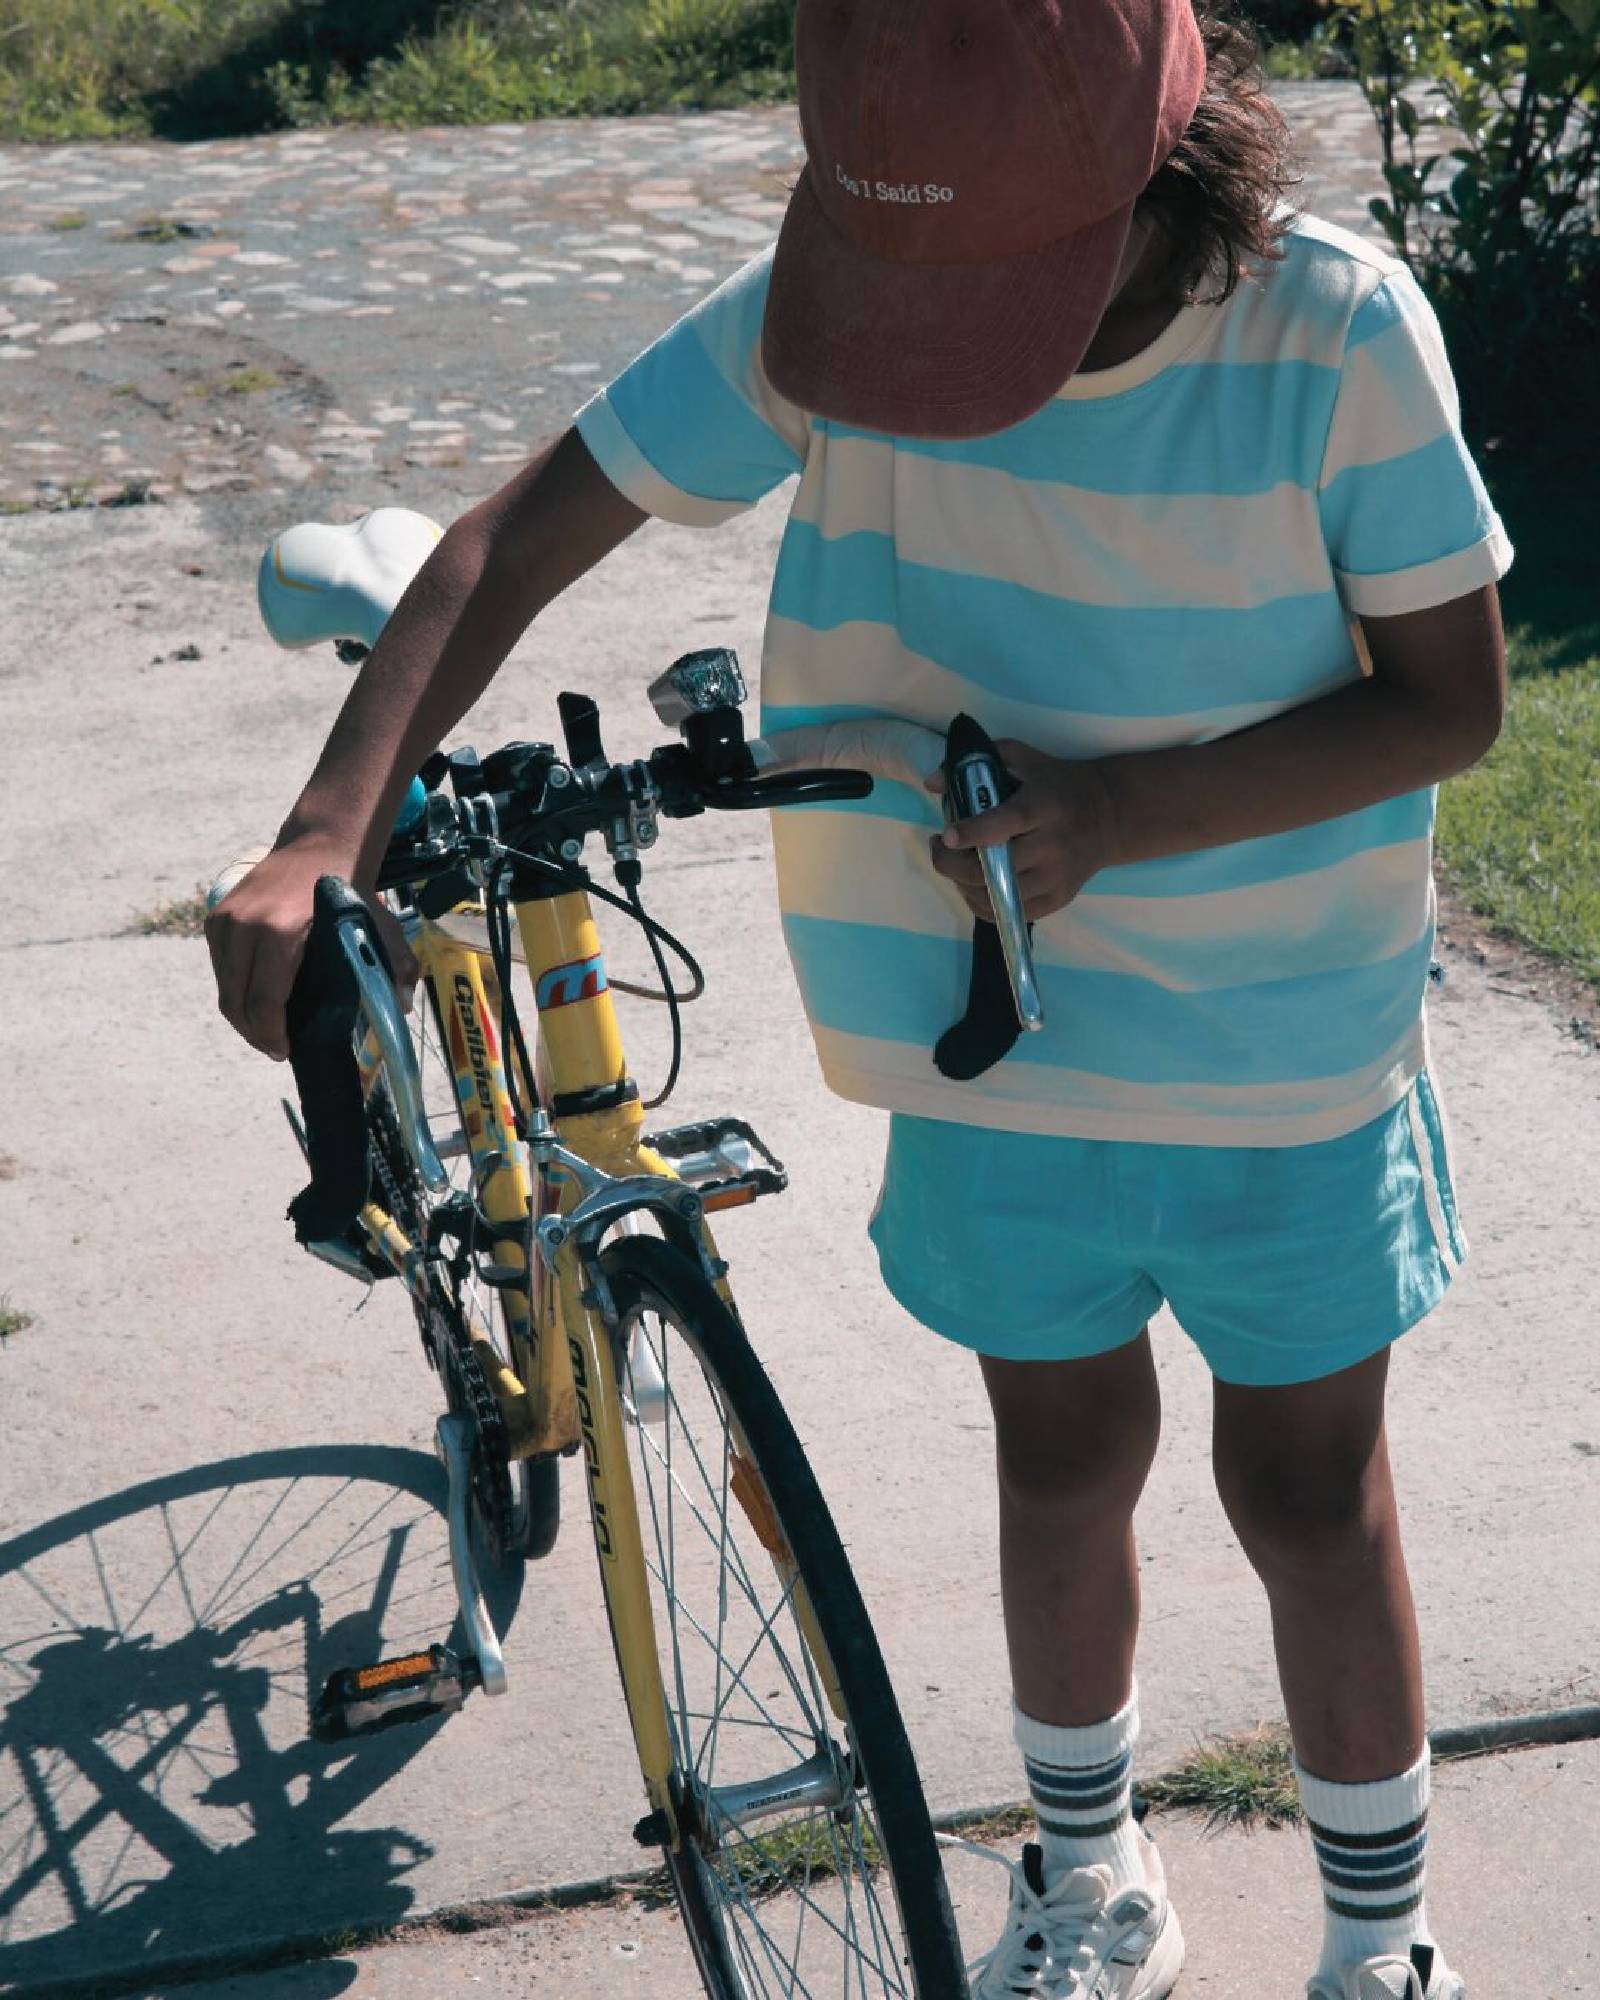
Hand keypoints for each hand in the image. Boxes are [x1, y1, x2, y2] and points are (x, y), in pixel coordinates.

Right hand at [206, 839, 417, 1060]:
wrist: (320, 841)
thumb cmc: (349, 887)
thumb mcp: (378, 923)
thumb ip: (395, 963)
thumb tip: (403, 1007)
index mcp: (279, 932)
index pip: (263, 1001)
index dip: (271, 1034)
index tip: (285, 1050)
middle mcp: (244, 926)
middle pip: (235, 1001)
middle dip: (253, 1032)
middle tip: (275, 1047)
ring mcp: (226, 919)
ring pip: (224, 985)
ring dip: (241, 1013)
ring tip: (265, 1028)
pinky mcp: (217, 915)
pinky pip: (219, 966)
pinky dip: (233, 987)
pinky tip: (255, 998)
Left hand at [926, 739, 1116, 922]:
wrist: (1110, 816)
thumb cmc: (1059, 784)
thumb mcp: (1026, 760)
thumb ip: (980, 763)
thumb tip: (933, 782)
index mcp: (1044, 808)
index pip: (1005, 825)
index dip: (972, 833)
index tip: (945, 835)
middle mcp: (1052, 847)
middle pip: (994, 869)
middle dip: (953, 864)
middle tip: (938, 848)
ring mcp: (1056, 878)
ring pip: (996, 896)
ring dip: (963, 885)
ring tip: (954, 865)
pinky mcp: (1058, 899)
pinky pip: (1009, 914)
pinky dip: (983, 904)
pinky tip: (973, 886)